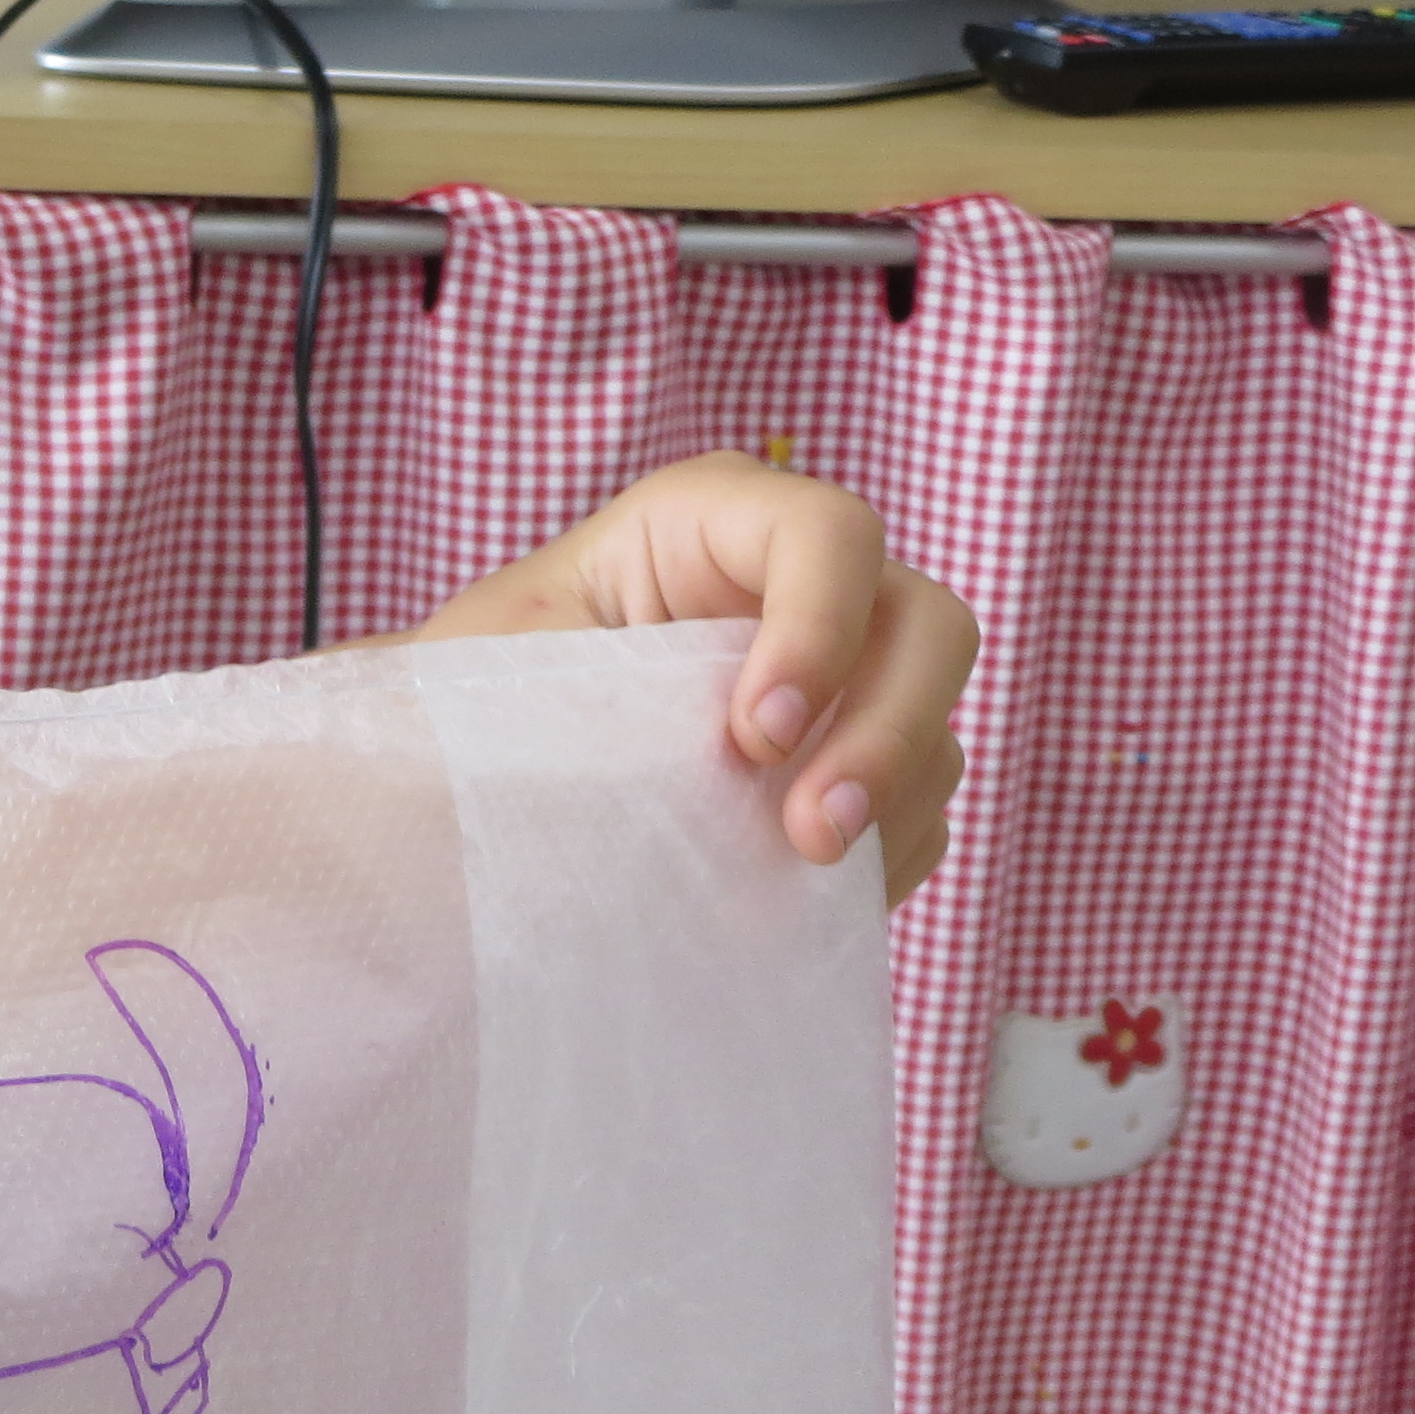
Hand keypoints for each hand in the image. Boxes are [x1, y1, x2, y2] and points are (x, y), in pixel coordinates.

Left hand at [392, 455, 975, 906]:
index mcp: (710, 521)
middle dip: (886, 731)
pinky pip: (924, 802)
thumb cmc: (478, 699)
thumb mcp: (505, 665)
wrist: (479, 782)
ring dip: (892, 802)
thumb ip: (587, 676)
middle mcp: (800, 582)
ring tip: (805, 869)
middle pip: (926, 622)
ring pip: (936, 717)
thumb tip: (642, 746)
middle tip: (811, 832)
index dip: (818, 630)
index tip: (754, 741)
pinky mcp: (852, 760)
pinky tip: (814, 892)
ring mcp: (844, 672)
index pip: (826, 535)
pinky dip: (891, 850)